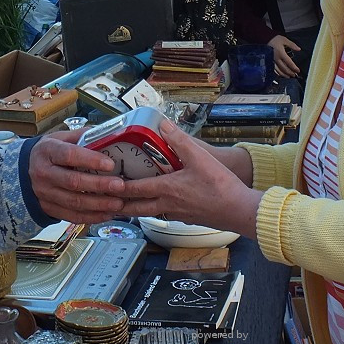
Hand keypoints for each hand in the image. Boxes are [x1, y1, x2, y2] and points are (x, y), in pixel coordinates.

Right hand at [27, 131, 126, 223]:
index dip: (90, 160)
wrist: (25, 170)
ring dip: (98, 204)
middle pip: (73, 182)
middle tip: (120, 185)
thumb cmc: (50, 152)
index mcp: (47, 151)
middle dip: (99, 185)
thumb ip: (83, 136)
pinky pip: (72, 216)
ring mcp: (45, 194)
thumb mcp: (61, 138)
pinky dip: (91, 217)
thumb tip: (109, 135)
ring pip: (74, 202)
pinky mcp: (49, 209)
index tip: (110, 164)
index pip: (69, 155)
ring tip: (118, 202)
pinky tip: (107, 213)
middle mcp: (43, 174)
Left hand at [114, 119, 261, 238]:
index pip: (134, 190)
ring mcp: (177, 215)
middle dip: (120, 205)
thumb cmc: (220, 186)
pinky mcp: (188, 219)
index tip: (103, 184)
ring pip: (149, 214)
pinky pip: (164, 216)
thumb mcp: (199, 157)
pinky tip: (158, 206)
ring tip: (125, 204)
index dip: (117, 188)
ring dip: (135, 209)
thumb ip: (179, 140)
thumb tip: (163, 124)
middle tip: (106, 201)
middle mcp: (167, 205)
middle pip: (136, 208)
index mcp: (166, 189)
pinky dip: (154, 211)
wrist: (240, 211)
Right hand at [268, 34, 301, 77]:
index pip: (289, 63)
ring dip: (284, 74)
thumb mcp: (284, 40)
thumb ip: (292, 45)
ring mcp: (272, 61)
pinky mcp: (268, 61)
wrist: (263, 38)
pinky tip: (279, 74)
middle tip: (294, 75)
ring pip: (278, 70)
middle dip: (290, 72)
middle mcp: (276, 58)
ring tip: (288, 77)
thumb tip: (298, 49)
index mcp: (281, 53)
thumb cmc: (273, 38)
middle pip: (284, 68)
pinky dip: (277, 73)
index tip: (298, 70)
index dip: (294, 68)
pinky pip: (273, 69)